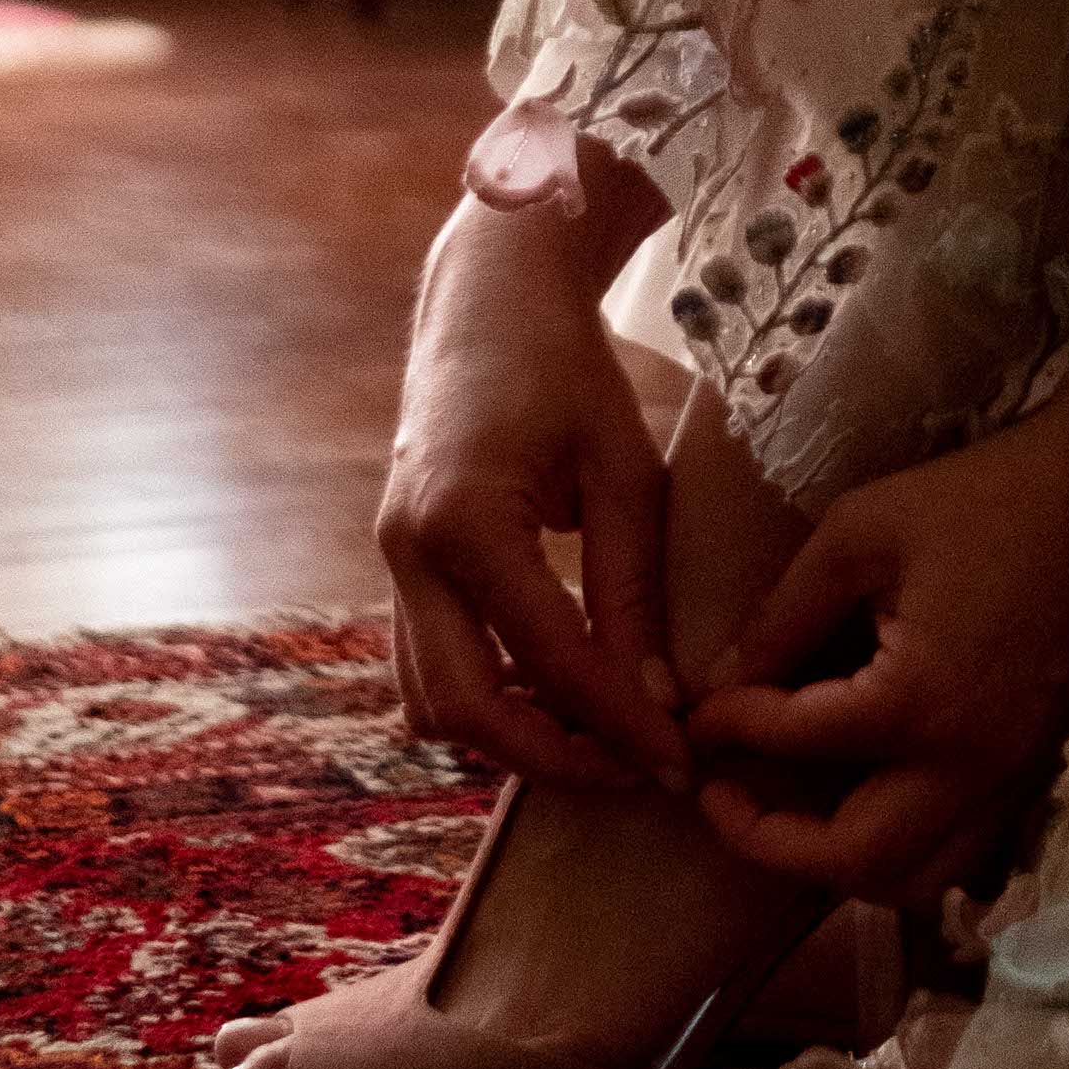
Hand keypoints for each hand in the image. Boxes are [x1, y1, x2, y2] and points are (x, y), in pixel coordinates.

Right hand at [379, 161, 686, 798]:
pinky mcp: (399, 564)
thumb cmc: (566, 367)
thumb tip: (658, 702)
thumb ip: (633, 588)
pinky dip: (486, 699)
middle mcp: (409, 551)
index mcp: (465, 520)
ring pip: (429, 700)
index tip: (676, 762)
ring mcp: (391, 560)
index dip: (617, 722)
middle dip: (550, 757)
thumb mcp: (623, 468)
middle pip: (463, 709)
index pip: (550, 658)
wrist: (488, 298)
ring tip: (600, 740)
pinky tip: (554, 697)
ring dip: (509, 737)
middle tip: (634, 770)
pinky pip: (427, 664)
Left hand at [680, 371, 1068, 903]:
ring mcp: (1011, 776)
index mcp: (917, 701)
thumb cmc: (986, 497)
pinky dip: (903, 847)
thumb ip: (785, 616)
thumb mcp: (862, 533)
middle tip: (721, 794)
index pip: (794, 743)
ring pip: (917, 879)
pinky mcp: (1035, 768)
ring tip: (790, 813)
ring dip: (840, 865)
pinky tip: (867, 796)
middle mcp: (967, 764)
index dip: (727, 728)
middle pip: (853, 860)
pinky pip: (962, 847)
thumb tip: (723, 679)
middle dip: (768, 841)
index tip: (694, 713)